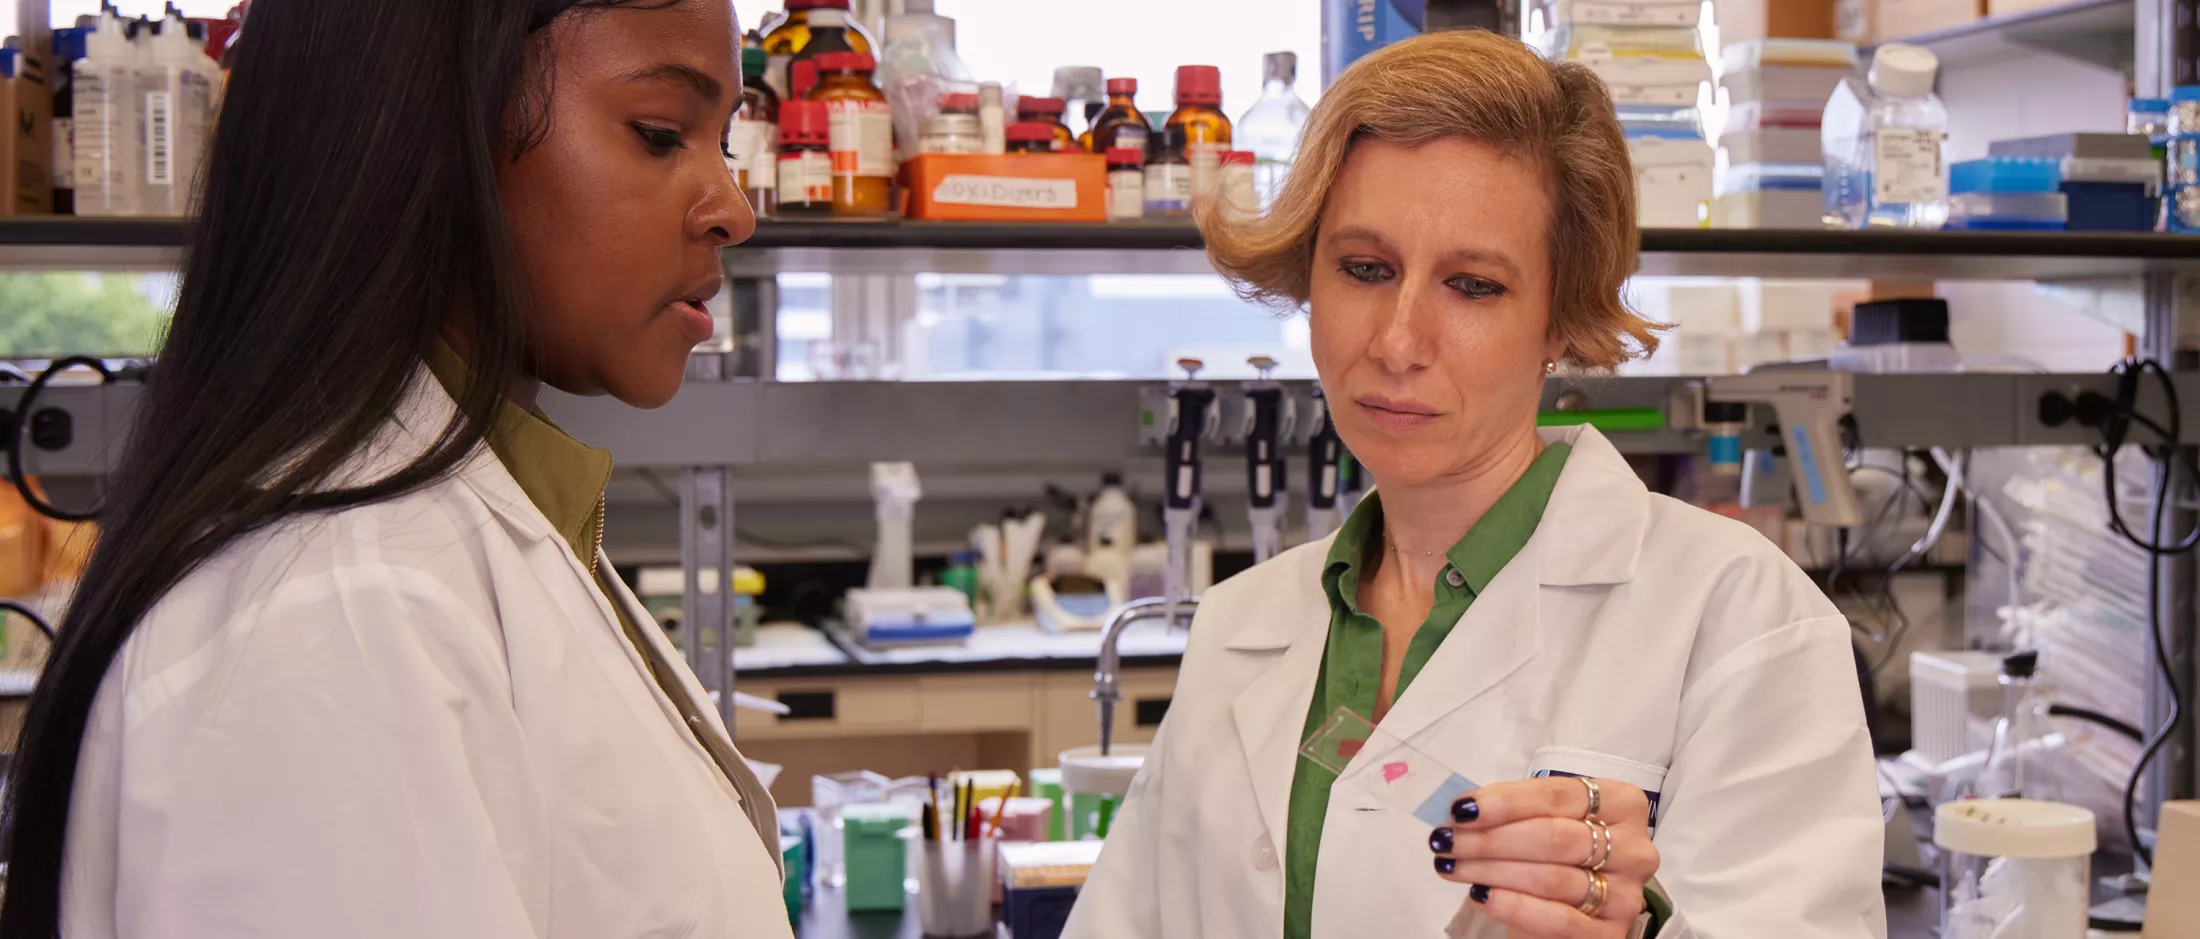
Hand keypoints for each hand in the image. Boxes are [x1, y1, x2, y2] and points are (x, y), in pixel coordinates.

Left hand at [1427, 777, 1658, 938]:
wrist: (1572, 906)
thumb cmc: (1555, 851)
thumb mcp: (1542, 820)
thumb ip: (1513, 812)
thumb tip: (1462, 812)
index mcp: (1622, 803)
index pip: (1557, 795)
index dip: (1504, 802)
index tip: (1460, 809)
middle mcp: (1634, 847)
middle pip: (1553, 837)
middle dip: (1490, 839)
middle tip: (1445, 841)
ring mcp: (1627, 893)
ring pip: (1550, 878)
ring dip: (1491, 870)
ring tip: (1451, 866)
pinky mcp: (1611, 933)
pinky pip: (1558, 919)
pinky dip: (1513, 905)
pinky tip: (1480, 894)